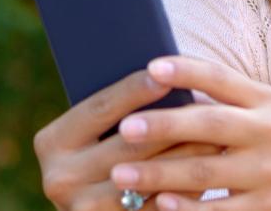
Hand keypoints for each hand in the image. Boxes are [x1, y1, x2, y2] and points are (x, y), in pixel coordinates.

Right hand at [36, 69, 221, 209]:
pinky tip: (209, 173)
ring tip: (218, 137)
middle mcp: (59, 178)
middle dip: (173, 125)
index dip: (134, 89)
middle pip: (127, 146)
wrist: (99, 209)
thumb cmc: (108, 153)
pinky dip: (184, 191)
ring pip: (145, 179)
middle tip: (210, 106)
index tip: (168, 72)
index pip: (99, 109)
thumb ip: (119, 112)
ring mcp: (82, 209)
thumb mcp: (99, 133)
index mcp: (52, 142)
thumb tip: (166, 76)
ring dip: (185, 158)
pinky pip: (154, 208)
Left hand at [108, 57, 270, 209]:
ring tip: (121, 174)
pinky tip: (161, 204)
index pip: (222, 79)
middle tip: (125, 128)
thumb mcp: (263, 116)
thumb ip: (223, 101)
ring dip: (160, 173)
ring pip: (207, 173)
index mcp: (264, 101)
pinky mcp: (266, 209)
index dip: (188, 71)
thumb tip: (154, 79)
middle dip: (165, 126)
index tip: (151, 67)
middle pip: (211, 125)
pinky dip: (188, 209)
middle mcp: (270, 132)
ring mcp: (270, 174)